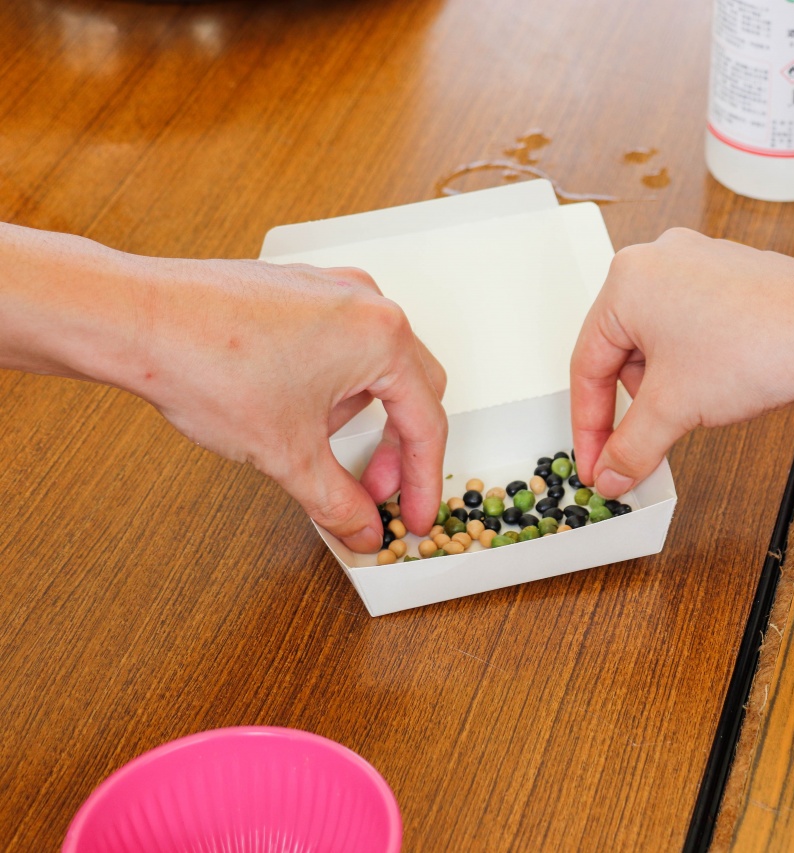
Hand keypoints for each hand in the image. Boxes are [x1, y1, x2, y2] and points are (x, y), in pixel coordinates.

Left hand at [132, 258, 447, 553]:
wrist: (136, 320)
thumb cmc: (208, 362)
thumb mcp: (287, 454)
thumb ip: (337, 500)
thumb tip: (362, 526)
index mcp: (382, 337)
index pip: (427, 422)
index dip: (423, 481)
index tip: (414, 515)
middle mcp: (366, 302)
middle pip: (412, 389)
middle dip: (397, 449)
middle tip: (373, 490)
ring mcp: (331, 289)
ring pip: (375, 366)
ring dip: (361, 416)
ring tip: (315, 447)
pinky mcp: (298, 289)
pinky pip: (340, 343)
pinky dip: (333, 385)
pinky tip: (294, 411)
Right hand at [569, 228, 793, 496]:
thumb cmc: (757, 347)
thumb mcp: (673, 410)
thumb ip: (630, 447)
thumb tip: (611, 472)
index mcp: (625, 280)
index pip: (587, 366)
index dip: (589, 427)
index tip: (596, 464)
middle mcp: (658, 259)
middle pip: (621, 352)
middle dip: (633, 406)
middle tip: (643, 447)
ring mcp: (699, 262)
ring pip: (659, 341)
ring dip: (667, 386)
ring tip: (696, 408)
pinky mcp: (732, 276)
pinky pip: (695, 326)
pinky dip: (696, 364)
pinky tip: (720, 386)